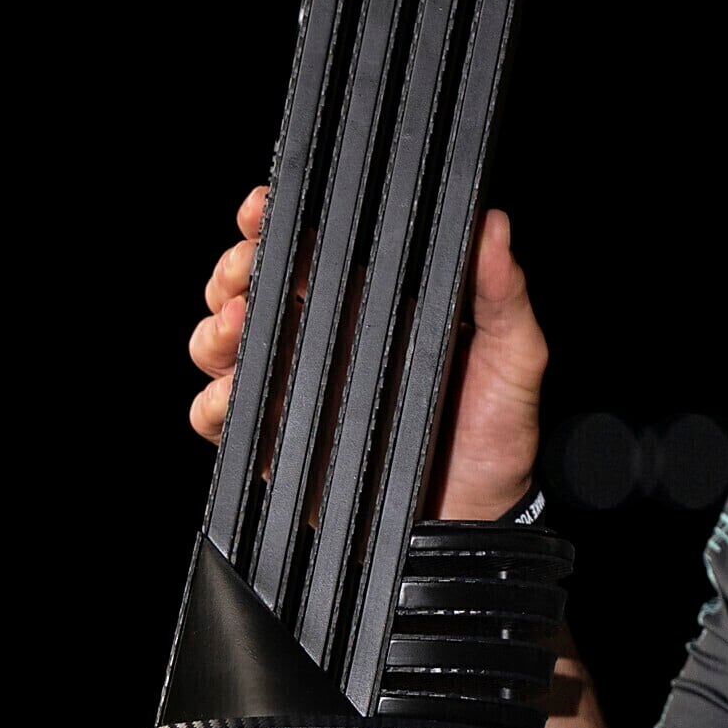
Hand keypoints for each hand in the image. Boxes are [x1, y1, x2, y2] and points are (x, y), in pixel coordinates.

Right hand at [188, 188, 548, 521]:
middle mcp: (324, 341)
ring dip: (215, 330)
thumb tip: (492, 226)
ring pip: (223, 345)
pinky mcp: (274, 441)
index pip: (310, 248)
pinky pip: (220, 416)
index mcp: (372, 306)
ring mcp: (293, 390)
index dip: (276, 221)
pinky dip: (213, 402)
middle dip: (234, 271)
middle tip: (246, 273)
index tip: (263, 209)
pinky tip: (234, 396)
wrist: (477, 518)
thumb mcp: (513, 355)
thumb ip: (502, 291)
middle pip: (251, 288)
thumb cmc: (495, 435)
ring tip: (235, 329)